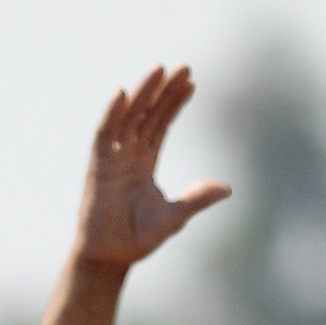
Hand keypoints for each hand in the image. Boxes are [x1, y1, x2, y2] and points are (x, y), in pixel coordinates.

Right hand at [75, 67, 230, 270]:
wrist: (111, 257)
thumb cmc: (138, 239)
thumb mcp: (175, 215)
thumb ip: (198, 198)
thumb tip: (228, 188)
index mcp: (145, 162)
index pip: (161, 124)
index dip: (175, 103)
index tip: (192, 83)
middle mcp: (128, 154)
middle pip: (148, 114)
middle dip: (164, 91)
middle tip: (183, 67)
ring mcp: (112, 158)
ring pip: (128, 117)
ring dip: (142, 93)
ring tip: (159, 70)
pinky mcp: (97, 167)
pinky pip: (103, 135)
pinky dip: (110, 114)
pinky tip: (122, 94)